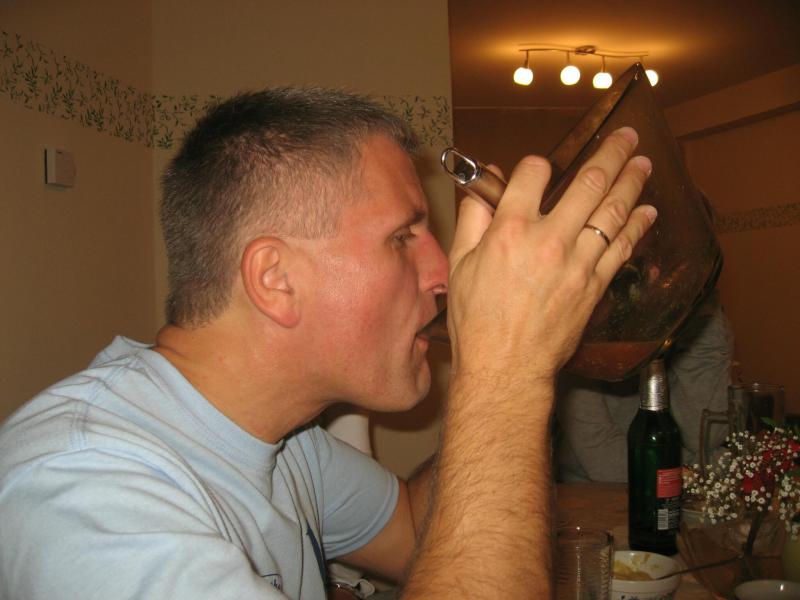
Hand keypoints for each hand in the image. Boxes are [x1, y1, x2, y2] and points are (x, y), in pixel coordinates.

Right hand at [447, 127, 655, 382]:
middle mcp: (548, 239)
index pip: (533, 174)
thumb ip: (473, 221)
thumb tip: (482, 190)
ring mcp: (577, 262)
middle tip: (628, 136)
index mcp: (509, 229)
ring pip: (612, 212)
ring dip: (632, 183)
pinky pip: (622, 248)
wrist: (505, 367)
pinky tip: (648, 211)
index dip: (538, 164)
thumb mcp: (460, 266)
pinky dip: (637, 227)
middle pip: (588, 183)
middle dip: (611, 154)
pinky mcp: (594, 286)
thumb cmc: (477, 321)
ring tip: (644, 162)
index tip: (542, 165)